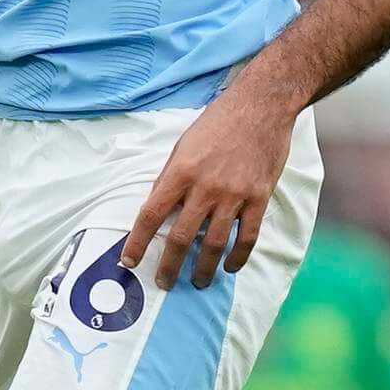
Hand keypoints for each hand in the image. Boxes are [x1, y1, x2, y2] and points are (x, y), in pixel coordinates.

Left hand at [121, 85, 295, 289]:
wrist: (260, 106)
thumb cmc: (217, 123)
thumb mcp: (182, 146)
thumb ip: (169, 178)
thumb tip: (157, 207)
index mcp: (180, 172)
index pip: (151, 214)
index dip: (137, 242)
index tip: (129, 261)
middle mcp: (205, 186)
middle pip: (182, 237)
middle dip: (169, 266)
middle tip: (163, 283)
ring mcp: (234, 194)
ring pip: (214, 243)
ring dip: (203, 268)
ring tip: (198, 282)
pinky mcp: (259, 197)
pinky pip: (247, 236)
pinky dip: (238, 257)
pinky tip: (230, 267)